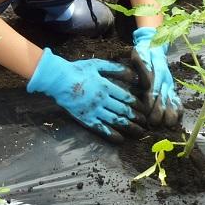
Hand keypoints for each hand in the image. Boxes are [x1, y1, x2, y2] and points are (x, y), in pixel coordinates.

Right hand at [26, 47, 143, 142]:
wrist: (58, 80)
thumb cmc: (78, 71)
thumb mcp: (98, 65)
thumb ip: (116, 69)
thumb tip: (133, 74)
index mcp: (106, 86)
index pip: (127, 98)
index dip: (138, 105)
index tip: (145, 110)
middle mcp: (102, 100)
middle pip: (124, 111)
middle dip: (137, 118)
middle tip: (146, 123)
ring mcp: (94, 110)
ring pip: (115, 120)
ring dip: (129, 127)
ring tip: (139, 132)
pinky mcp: (86, 119)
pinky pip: (101, 128)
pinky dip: (112, 134)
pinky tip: (120, 139)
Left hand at [131, 27, 182, 127]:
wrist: (156, 48)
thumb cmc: (145, 52)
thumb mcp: (140, 52)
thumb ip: (140, 61)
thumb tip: (138, 63)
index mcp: (157, 72)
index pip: (154, 89)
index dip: (151, 102)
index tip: (146, 112)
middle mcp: (166, 81)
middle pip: (163, 99)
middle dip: (158, 112)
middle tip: (152, 124)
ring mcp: (170, 86)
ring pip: (172, 102)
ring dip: (169, 115)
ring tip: (165, 126)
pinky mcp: (172, 90)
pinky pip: (178, 101)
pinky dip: (178, 112)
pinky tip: (175, 122)